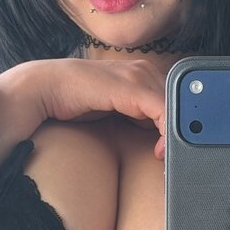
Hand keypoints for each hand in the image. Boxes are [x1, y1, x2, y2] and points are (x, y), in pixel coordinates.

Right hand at [25, 58, 167, 159]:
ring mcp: (140, 76)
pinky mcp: (134, 87)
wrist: (46, 88)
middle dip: (182, 130)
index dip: (179, 124)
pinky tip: (160, 151)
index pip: (175, 99)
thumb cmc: (75, 100)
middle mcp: (144, 71)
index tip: (176, 149)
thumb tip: (157, 137)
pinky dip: (167, 133)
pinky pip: (164, 111)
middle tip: (179, 156)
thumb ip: (136, 115)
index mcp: (141, 74)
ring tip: (171, 157)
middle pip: (180, 102)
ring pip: (176, 107)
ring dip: (177, 134)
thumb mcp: (115, 110)